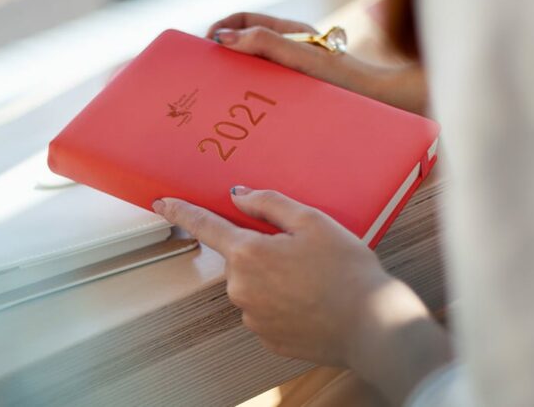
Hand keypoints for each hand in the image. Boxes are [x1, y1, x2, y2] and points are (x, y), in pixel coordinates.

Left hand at [153, 186, 450, 402]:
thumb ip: (270, 204)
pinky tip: (313, 300)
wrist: (372, 327)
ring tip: (316, 279)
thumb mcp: (312, 221)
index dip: (180, 212)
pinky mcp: (267, 338)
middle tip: (304, 252)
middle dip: (264, 251)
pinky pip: (268, 310)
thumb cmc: (347, 271)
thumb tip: (240, 195)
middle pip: (241, 258)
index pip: (205, 226)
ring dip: (276, 279)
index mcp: (248, 253)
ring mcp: (252, 317)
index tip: (160, 203)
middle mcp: (241, 288)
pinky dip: (285, 303)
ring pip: (255, 285)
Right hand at [206, 12, 428, 114]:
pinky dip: (252, 101)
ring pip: (255, 72)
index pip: (243, 21)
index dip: (220, 29)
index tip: (205, 47)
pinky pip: (268, 94)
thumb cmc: (349, 83)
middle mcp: (291, 52)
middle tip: (206, 79)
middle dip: (222, 58)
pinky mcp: (301, 97)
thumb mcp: (303, 60)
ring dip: (236, 82)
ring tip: (222, 103)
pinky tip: (247, 122)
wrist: (387, 107)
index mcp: (290, 34)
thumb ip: (266, 44)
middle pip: (245, 46)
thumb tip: (225, 39)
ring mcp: (296, 74)